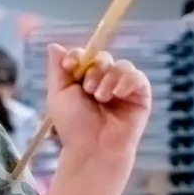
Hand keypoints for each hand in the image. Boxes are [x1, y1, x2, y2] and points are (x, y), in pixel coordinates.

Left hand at [47, 43, 151, 160]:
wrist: (93, 149)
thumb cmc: (73, 126)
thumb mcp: (58, 95)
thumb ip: (57, 70)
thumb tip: (53, 45)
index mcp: (84, 80)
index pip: (85, 55)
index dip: (78, 55)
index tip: (70, 65)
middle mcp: (104, 82)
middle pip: (103, 57)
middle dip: (94, 70)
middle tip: (88, 90)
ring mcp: (123, 89)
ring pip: (120, 65)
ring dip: (108, 78)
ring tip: (101, 97)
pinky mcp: (140, 96)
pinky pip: (137, 76)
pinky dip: (127, 80)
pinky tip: (118, 93)